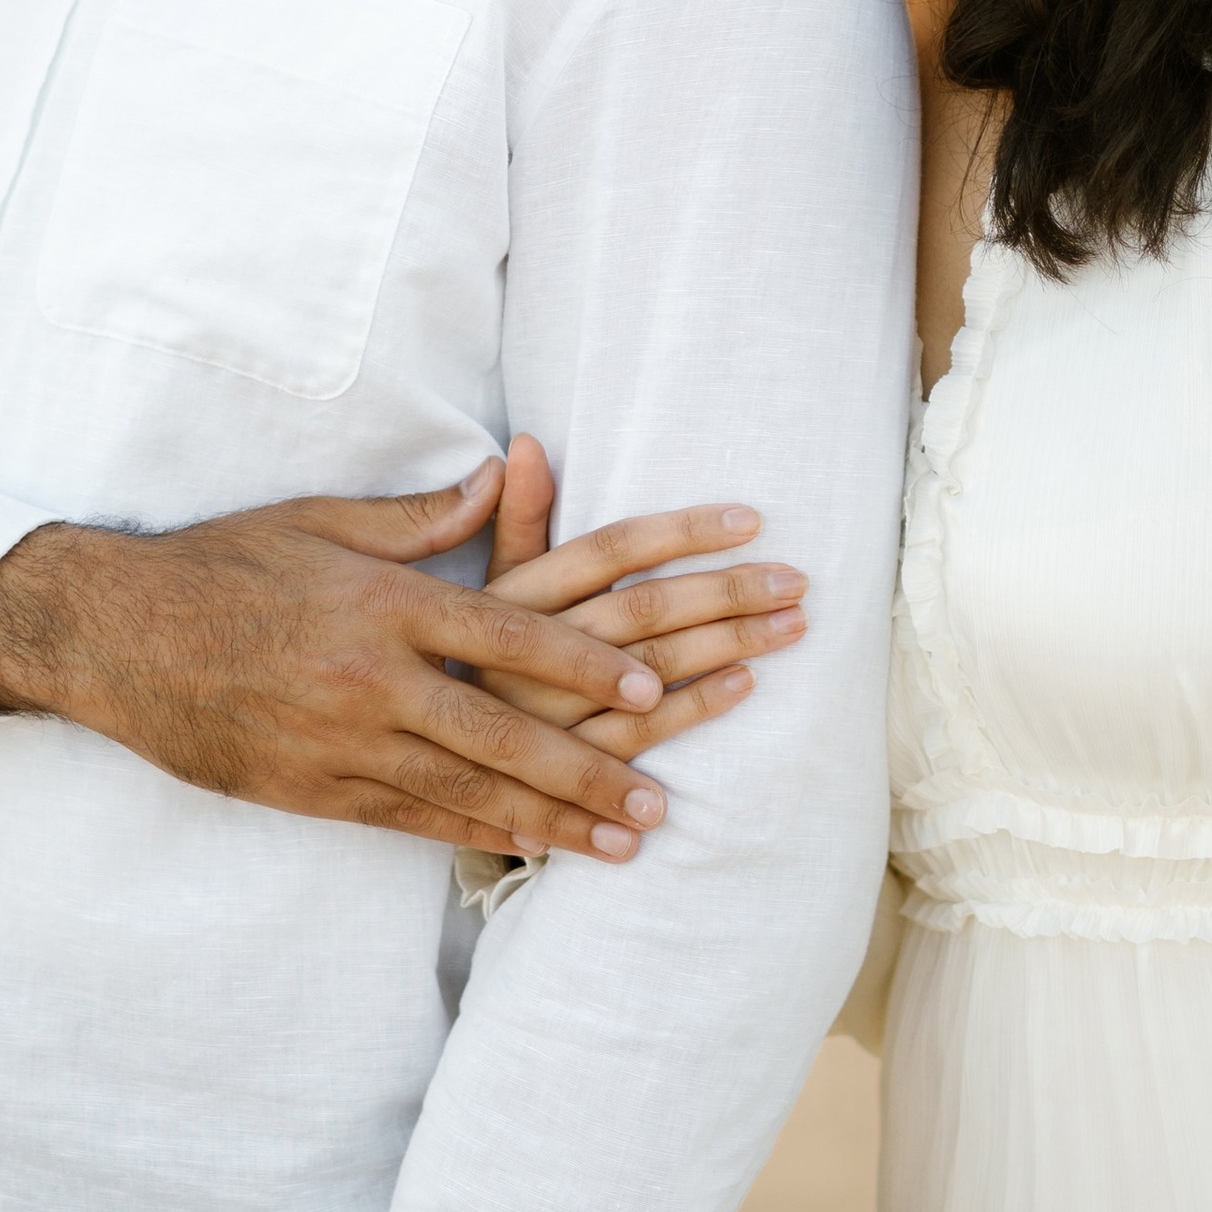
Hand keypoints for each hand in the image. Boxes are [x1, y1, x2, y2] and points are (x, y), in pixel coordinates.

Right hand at [0, 459, 677, 860]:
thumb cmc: (222, 564)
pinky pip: (411, 821)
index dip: (585, 666)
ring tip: (624, 843)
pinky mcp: (312, 791)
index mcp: (384, 603)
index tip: (650, 687)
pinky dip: (478, 837)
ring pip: (469, 792)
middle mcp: (372, 679)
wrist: (113, 636)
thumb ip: (422, 516)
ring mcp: (341, 744)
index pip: (510, 637)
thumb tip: (505, 477)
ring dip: (554, 821)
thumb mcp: (320, 520)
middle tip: (661, 803)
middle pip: (506, 733)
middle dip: (593, 771)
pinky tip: (531, 851)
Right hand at [476, 436, 808, 769]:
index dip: (683, 531)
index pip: (609, 549)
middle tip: (794, 579)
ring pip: (651, 668)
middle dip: (726, 590)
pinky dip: (696, 705)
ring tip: (791, 624)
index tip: (751, 520)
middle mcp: (526, 651)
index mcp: (510, 596)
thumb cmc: (465, 657)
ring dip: (730, 642)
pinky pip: (640, 734)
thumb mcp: (481, 587)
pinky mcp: (559, 769)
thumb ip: (515, 521)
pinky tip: (745, 683)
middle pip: (642, 607)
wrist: (418, 751)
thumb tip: (526, 443)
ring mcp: (542, 712)